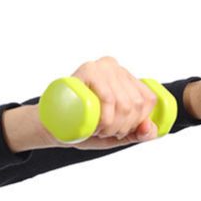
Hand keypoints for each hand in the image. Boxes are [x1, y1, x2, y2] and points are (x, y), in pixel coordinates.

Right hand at [43, 56, 159, 149]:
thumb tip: (149, 128)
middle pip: (135, 103)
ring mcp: (100, 67)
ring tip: (98, 130)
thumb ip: (138, 132)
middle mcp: (114, 67)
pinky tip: (95, 126)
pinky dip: (105, 119)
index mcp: (125, 77)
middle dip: (122, 127)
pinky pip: (108, 98)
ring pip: (123, 103)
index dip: (138, 121)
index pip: (148, 99)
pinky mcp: (87, 70)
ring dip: (112, 126)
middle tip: (104, 133)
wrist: (51, 124)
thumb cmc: (83, 126)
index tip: (119, 132)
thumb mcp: (116, 132)